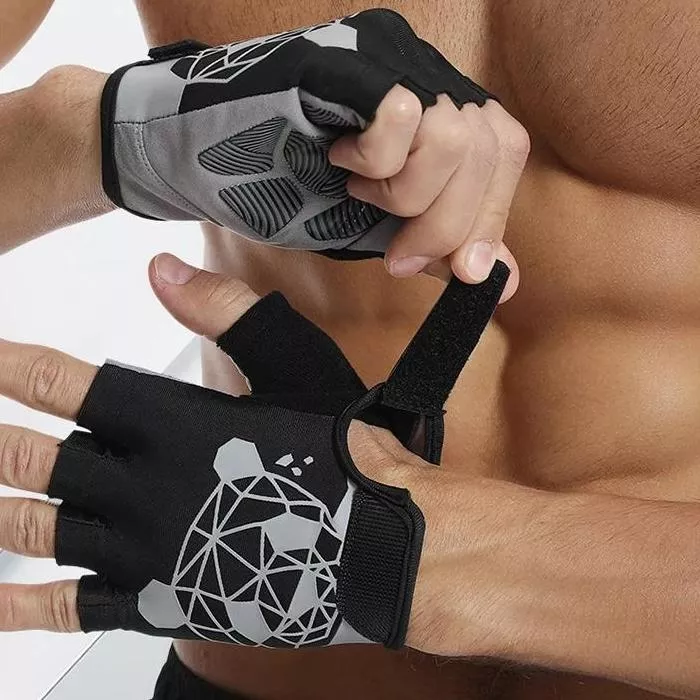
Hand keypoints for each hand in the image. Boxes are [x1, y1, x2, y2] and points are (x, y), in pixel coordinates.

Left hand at [0, 255, 435, 649]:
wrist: (379, 543)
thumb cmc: (344, 450)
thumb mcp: (297, 363)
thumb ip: (226, 311)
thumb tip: (160, 268)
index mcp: (172, 422)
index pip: (66, 385)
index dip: (11, 366)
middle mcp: (143, 486)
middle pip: (33, 459)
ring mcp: (144, 551)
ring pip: (36, 529)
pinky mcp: (159, 601)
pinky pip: (71, 607)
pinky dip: (20, 606)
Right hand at [102, 9, 523, 298]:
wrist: (200, 155)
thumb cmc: (285, 187)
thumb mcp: (379, 227)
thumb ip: (439, 241)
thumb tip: (503, 278)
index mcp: (434, 105)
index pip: (503, 151)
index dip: (489, 216)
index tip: (461, 271)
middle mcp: (420, 67)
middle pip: (490, 145)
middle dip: (449, 223)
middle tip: (397, 257)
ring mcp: (385, 55)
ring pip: (455, 134)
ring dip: (408, 195)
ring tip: (358, 191)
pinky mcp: (345, 58)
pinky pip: (400, 115)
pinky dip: (378, 163)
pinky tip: (341, 161)